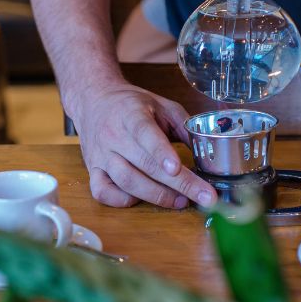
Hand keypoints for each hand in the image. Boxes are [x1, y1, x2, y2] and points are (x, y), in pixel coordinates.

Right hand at [73, 82, 216, 208]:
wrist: (93, 100)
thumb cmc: (132, 106)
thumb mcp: (163, 106)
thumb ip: (185, 127)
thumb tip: (207, 152)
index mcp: (131, 114)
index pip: (145, 133)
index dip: (161, 152)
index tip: (177, 168)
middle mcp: (113, 136)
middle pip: (144, 164)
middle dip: (178, 184)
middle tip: (204, 197)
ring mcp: (101, 155)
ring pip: (126, 181)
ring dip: (156, 195)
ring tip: (182, 201)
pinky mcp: (93, 170)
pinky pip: (102, 192)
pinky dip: (122, 201)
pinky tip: (142, 199)